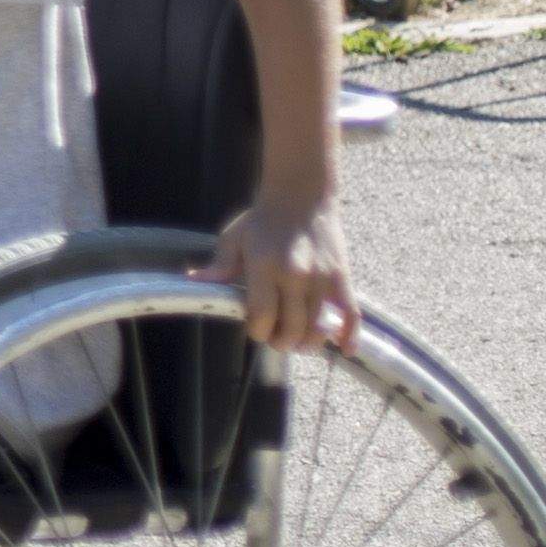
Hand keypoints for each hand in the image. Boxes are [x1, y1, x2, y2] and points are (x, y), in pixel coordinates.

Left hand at [204, 199, 356, 350]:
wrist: (301, 196)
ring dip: (308, 342)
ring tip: (298, 342)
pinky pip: (351, 314)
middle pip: (292, 328)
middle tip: (276, 339)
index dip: (258, 331)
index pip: (262, 315)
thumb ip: (219, 266)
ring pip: (319, 327)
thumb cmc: (263, 220)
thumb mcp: (234, 238)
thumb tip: (193, 281)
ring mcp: (322, 278)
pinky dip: (350, 336)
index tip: (255, 328)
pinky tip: (344, 350)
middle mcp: (295, 275)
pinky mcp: (343, 278)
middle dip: (281, 341)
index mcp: (264, 266)